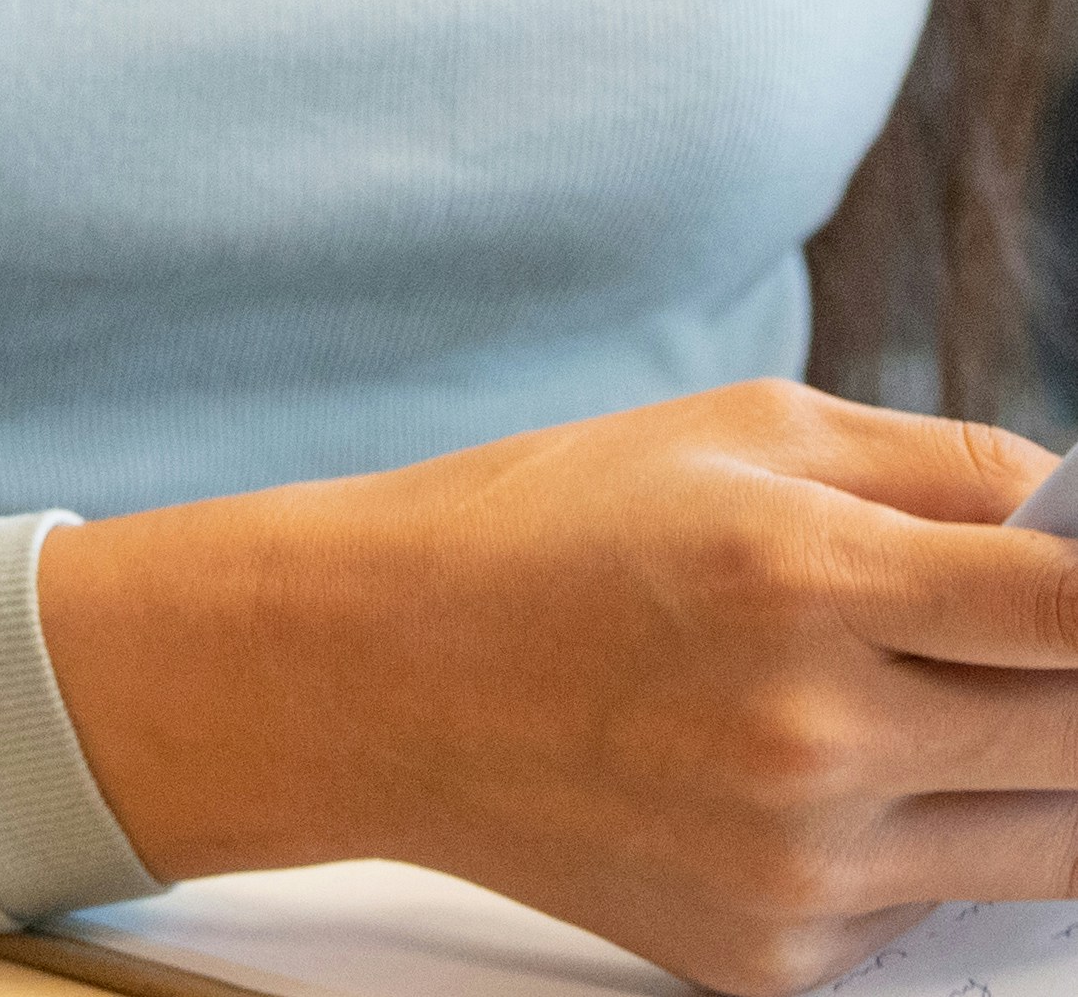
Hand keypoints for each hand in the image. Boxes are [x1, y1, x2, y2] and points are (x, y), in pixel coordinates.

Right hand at [41, 381, 1077, 986]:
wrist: (366, 677)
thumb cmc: (548, 526)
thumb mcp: (737, 430)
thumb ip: (942, 468)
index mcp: (802, 576)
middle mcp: (810, 735)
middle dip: (1077, 689)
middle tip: (1009, 653)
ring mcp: (796, 867)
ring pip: (1052, 853)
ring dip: (1032, 779)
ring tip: (929, 711)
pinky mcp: (774, 959)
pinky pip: (930, 914)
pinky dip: (913, 850)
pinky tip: (810, 785)